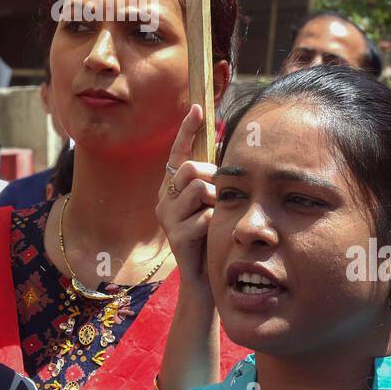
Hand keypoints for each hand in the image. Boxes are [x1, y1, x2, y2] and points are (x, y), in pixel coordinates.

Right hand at [156, 105, 216, 304]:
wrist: (205, 281)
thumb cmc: (212, 240)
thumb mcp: (211, 205)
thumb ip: (212, 182)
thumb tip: (226, 150)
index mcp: (172, 190)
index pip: (177, 154)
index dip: (186, 130)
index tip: (197, 108)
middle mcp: (164, 200)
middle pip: (191, 169)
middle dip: (212, 177)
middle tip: (220, 196)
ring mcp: (168, 219)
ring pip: (199, 189)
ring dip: (216, 201)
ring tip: (216, 218)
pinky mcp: (177, 237)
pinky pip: (206, 215)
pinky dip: (216, 222)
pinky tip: (213, 236)